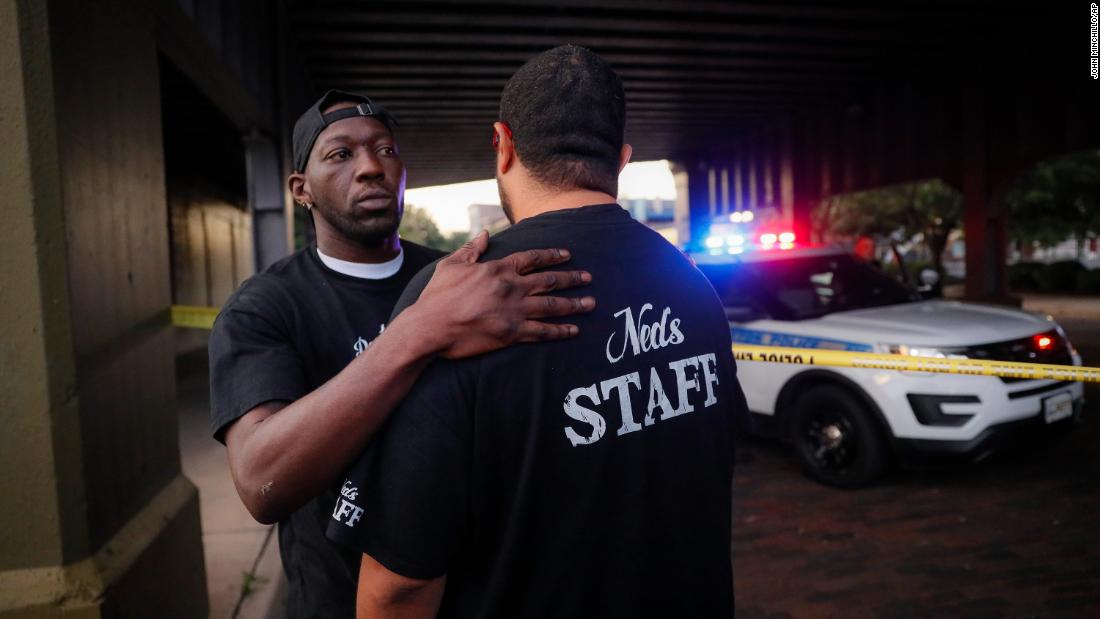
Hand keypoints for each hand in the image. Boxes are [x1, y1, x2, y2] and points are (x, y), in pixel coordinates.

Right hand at [414, 230, 594, 358]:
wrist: (430, 327)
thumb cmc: (437, 296)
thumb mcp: (451, 265)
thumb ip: (472, 249)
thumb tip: (486, 234)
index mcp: (498, 269)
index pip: (532, 258)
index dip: (552, 255)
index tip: (567, 254)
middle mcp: (511, 288)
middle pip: (549, 281)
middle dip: (571, 278)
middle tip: (588, 277)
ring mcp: (513, 311)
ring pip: (552, 306)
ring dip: (574, 304)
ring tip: (591, 303)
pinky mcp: (512, 333)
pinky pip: (542, 331)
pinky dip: (560, 331)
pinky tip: (574, 330)